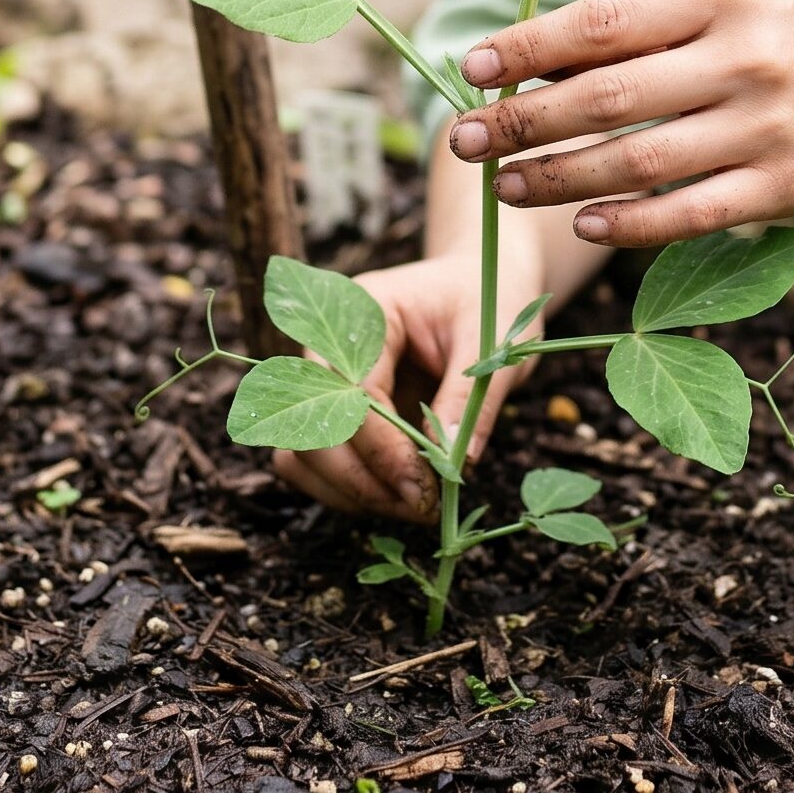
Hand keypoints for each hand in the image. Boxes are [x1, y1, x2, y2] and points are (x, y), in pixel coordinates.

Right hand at [268, 250, 546, 523]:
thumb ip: (468, 400)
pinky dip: (352, 491)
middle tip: (420, 508)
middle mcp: (331, 344)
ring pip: (302, 455)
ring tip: (413, 507)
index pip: (351, 391)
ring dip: (350, 493)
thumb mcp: (491, 343)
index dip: (382, 449)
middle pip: (311, 428)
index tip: (421, 489)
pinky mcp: (340, 412)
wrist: (484, 284)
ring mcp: (329, 380)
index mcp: (366, 308)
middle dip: (361, 480)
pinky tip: (400, 497)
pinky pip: (322, 465)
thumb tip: (454, 464)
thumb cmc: (489, 300)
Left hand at [447, 0, 793, 247]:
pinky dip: (631, 224)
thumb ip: (639, 25)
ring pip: (641, 162)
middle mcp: (745, 57)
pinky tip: (583, 224)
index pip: (604, 22)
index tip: (472, 66)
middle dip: (523, 121)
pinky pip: (692, 215)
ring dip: (559, 178)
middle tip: (461, 140)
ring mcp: (767, 127)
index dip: (529, 47)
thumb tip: (527, 61)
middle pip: (610, 96)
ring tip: (504, 186)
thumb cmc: (780, 30)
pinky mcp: (786, 188)